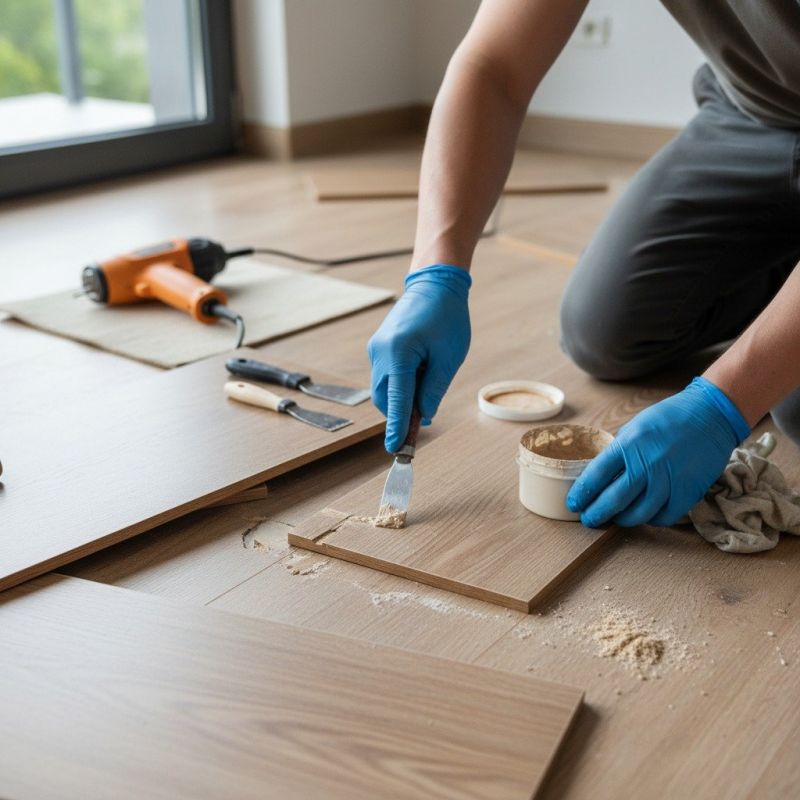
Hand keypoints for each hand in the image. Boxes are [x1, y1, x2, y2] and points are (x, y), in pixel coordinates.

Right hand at [368, 264, 470, 451]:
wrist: (435, 283)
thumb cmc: (447, 317)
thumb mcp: (449, 357)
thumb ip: (434, 389)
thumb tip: (424, 415)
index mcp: (398, 354)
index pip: (396, 401)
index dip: (396, 428)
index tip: (395, 450)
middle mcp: (380, 352)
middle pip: (383, 398)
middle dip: (400, 412)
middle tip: (425, 416)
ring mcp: (376, 348)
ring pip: (384, 387)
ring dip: (402, 396)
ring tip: (428, 381)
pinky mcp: (379, 345)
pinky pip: (386, 374)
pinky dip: (400, 382)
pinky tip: (421, 371)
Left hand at [566, 377, 749, 526]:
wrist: (710, 415)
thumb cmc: (668, 419)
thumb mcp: (634, 427)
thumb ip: (620, 452)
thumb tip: (601, 476)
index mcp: (628, 445)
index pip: (596, 476)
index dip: (581, 493)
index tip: (574, 503)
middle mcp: (646, 464)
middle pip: (614, 500)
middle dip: (596, 514)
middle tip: (588, 519)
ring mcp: (668, 479)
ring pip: (639, 513)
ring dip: (623, 520)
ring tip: (616, 519)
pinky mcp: (688, 491)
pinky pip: (665, 516)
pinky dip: (652, 520)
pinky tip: (646, 515)